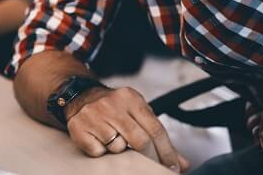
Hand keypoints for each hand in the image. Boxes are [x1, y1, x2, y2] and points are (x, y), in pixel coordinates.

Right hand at [65, 86, 189, 171]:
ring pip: (118, 148)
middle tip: (152, 166)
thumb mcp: (138, 113)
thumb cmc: (115, 108)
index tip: (173, 167)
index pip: (155, 129)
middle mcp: (113, 104)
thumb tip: (182, 163)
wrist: (80, 96)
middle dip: (149, 157)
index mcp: (131, 98)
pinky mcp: (79, 128)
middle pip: (140, 140)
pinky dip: (102, 152)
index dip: (167, 152)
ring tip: (116, 141)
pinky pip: (98, 152)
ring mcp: (94, 115)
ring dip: (121, 151)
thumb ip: (159, 137)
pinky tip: (100, 140)